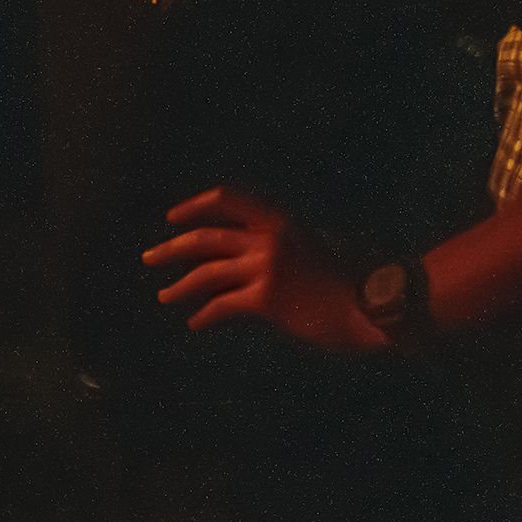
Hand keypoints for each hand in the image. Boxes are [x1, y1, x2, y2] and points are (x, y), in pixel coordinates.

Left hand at [144, 187, 385, 352]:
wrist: (372, 307)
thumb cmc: (349, 282)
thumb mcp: (313, 248)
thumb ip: (279, 246)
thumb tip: (242, 258)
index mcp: (279, 221)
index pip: (228, 198)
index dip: (196, 206)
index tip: (172, 218)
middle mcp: (267, 239)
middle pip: (205, 238)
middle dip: (171, 248)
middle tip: (148, 258)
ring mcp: (264, 268)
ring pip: (205, 273)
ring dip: (180, 285)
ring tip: (164, 295)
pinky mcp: (265, 299)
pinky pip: (222, 305)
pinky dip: (204, 314)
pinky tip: (195, 323)